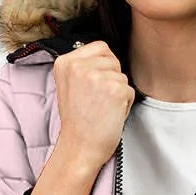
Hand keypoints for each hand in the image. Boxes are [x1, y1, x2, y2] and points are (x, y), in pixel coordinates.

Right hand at [53, 40, 135, 169]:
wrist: (79, 148)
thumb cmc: (77, 122)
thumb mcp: (69, 86)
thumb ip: (82, 67)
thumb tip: (105, 56)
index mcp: (65, 62)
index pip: (100, 47)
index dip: (104, 66)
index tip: (94, 86)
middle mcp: (79, 66)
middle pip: (113, 60)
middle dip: (111, 79)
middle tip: (97, 101)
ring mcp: (98, 77)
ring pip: (122, 76)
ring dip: (118, 93)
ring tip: (102, 108)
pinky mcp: (116, 90)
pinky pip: (130, 91)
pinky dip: (125, 105)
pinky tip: (110, 115)